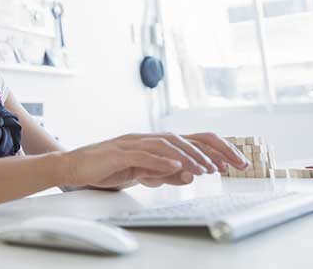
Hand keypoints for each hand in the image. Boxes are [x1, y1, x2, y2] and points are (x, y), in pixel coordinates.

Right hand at [62, 132, 250, 189]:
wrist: (74, 167)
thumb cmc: (106, 169)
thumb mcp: (141, 175)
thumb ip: (164, 174)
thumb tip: (190, 175)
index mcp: (154, 143)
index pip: (192, 140)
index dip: (217, 149)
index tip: (238, 163)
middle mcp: (146, 138)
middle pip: (186, 138)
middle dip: (214, 150)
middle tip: (234, 165)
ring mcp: (132, 143)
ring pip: (167, 144)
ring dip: (190, 157)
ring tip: (207, 170)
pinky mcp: (118, 153)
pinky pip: (143, 154)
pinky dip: (161, 160)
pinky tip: (177, 167)